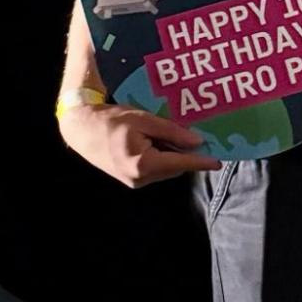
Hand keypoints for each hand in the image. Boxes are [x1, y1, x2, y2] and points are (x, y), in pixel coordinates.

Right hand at [59, 102, 220, 188]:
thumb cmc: (112, 120)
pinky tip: (161, 142)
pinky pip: (155, 169)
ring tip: (179, 137)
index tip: (219, 161)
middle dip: (188, 155)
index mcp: (144, 164)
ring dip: (174, 156)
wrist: (82, 130)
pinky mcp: (130, 179)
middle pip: (174, 168)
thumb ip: (171, 131)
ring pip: (165, 169)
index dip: (201, 162)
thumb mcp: (144, 119)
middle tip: (202, 139)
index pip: (180, 163)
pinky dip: (162, 157)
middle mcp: (140, 178)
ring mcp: (134, 181)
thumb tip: (197, 142)